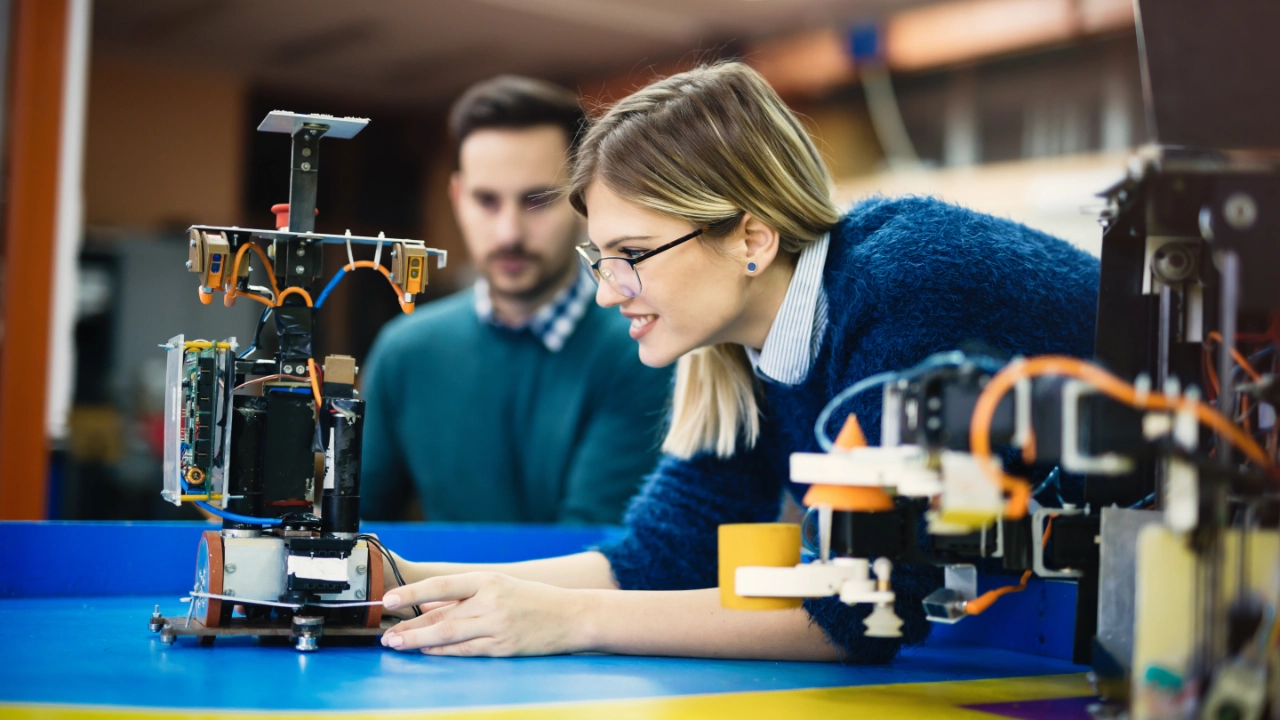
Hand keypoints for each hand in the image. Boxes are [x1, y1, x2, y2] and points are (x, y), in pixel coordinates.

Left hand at [380, 572, 589, 656]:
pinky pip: (465, 651)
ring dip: (419, 641)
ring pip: (448, 635)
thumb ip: (465, 598)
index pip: (442, 586)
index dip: (412, 593)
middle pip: (440, 616)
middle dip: (410, 626)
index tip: (389, 599)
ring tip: (397, 644)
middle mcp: (491, 602)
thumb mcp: (500, 587)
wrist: (572, 616)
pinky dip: (442, 651)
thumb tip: (429, 607)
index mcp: (488, 580)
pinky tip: (426, 651)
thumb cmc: (533, 600)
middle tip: (386, 633)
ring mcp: (497, 627)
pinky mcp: (503, 648)